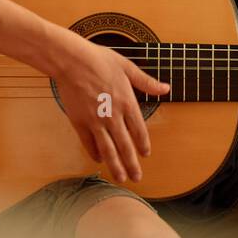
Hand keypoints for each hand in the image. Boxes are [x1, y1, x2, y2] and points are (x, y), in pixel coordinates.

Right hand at [48, 33, 169, 183]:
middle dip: (132, 164)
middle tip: (137, 178)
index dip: (143, 144)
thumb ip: (146, 82)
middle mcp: (113, 115)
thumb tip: (166, 88)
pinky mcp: (79, 122)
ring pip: (108, 149)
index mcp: (127, 102)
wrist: (71, 60)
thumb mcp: (127, 67)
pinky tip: (99, 160)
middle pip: (125, 146)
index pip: (139, 130)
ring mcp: (95, 120)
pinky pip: (88, 143)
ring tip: (121, 178)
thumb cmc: (98, 59)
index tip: (145, 154)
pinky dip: (94, 153)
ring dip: (115, 165)